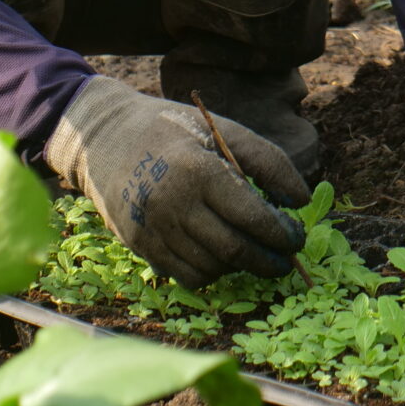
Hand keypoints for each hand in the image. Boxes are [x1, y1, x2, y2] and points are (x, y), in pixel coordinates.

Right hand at [44, 75, 306, 286]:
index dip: (282, 235)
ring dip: (241, 267)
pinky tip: (220, 254)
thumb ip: (267, 160)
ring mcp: (153, 228)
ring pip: (212, 268)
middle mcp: (172, 204)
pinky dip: (211, 272)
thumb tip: (301, 199)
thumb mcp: (222, 129)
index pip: (252, 218)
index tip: (297, 237)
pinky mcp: (140, 245)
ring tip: (253, 251)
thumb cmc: (172, 130)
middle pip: (234, 251)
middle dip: (269, 260)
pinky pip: (187, 276)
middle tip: (286, 258)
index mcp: (198, 170)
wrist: (104, 138)